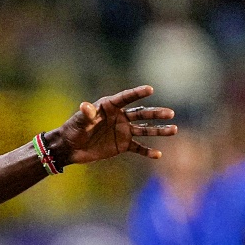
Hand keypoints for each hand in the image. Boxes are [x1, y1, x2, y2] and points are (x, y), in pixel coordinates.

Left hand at [50, 86, 175, 166]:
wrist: (71, 147)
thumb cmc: (73, 129)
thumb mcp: (80, 121)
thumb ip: (86, 114)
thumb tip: (85, 106)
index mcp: (111, 106)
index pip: (126, 98)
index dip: (137, 93)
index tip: (149, 89)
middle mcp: (120, 117)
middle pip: (142, 114)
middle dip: (156, 114)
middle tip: (171, 113)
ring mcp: (123, 131)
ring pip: (145, 130)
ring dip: (159, 130)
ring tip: (174, 129)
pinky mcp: (123, 145)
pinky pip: (138, 148)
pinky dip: (147, 151)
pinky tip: (158, 154)